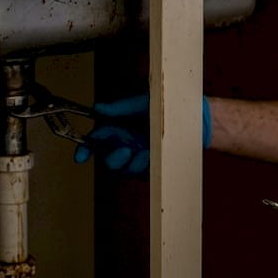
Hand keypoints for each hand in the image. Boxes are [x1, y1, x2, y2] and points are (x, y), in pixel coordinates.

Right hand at [72, 94, 210, 172]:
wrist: (195, 120)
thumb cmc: (168, 108)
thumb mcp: (142, 103)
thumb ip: (119, 108)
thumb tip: (98, 108)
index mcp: (120, 128)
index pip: (96, 141)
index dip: (85, 149)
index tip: (81, 156)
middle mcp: (127, 144)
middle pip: (107, 161)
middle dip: (113, 159)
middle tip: (127, 150)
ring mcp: (139, 157)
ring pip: (124, 171)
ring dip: (133, 164)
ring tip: (146, 153)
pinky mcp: (152, 167)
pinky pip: (142, 175)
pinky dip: (146, 168)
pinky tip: (154, 157)